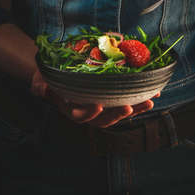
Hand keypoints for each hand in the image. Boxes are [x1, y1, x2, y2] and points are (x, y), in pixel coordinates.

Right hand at [30, 69, 157, 127]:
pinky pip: (126, 102)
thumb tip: (41, 89)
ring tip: (150, 101)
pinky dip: (140, 99)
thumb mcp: (41, 80)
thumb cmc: (50, 78)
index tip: (98, 106)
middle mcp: (89, 112)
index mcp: (72, 109)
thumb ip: (41, 87)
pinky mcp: (112, 101)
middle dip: (118, 114)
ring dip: (136, 109)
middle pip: (105, 119)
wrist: (58, 76)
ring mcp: (102, 108)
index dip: (90, 113)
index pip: (80, 116)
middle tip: (130, 107)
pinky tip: (153, 92)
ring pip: (119, 113)